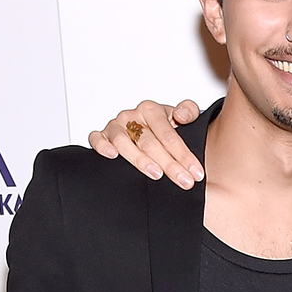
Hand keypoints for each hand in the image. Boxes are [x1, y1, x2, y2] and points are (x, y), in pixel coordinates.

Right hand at [89, 98, 203, 187]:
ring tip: (156, 174)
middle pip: (149, 142)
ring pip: (124, 142)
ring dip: (140, 159)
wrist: (149, 131)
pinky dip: (101, 145)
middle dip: (169, 164)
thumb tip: (181, 115)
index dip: (184, 154)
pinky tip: (112, 156)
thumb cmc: (165, 128)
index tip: (196, 172)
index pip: (169, 134)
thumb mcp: (182, 117)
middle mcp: (132, 117)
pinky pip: (96, 138)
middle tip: (184, 181)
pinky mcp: (102, 136)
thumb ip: (188, 111)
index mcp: (151, 110)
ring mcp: (116, 126)